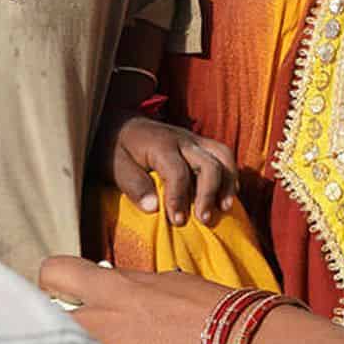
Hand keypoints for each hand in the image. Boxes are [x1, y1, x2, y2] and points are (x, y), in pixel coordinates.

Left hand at [38, 256, 232, 343]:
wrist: (228, 343)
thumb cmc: (203, 307)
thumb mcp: (162, 283)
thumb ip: (129, 286)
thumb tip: (117, 287)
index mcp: (108, 288)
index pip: (52, 271)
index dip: (52, 283)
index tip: (62, 294)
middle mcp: (96, 319)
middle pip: (41, 319)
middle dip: (49, 326)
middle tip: (67, 335)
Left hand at [105, 114, 236, 226]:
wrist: (118, 122)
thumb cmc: (114, 148)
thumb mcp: (114, 165)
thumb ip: (132, 185)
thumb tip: (152, 208)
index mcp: (160, 145)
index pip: (178, 172)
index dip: (179, 198)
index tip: (177, 222)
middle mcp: (182, 140)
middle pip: (208, 164)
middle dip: (209, 194)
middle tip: (203, 220)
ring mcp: (193, 140)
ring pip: (222, 156)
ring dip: (227, 183)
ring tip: (225, 207)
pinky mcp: (199, 143)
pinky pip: (223, 155)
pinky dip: (230, 174)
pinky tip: (227, 195)